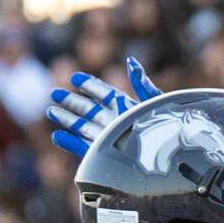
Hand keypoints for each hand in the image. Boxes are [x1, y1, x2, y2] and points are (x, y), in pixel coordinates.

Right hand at [45, 56, 162, 156]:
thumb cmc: (170, 130)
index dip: (91, 86)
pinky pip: (86, 149)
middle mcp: (118, 124)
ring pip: (85, 128)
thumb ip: (142, 84)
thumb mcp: (156, 104)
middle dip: (73, 102)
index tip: (75, 78)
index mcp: (130, 109)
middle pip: (92, 111)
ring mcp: (112, 140)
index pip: (107, 95)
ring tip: (51, 111)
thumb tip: (130, 61)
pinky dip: (70, 143)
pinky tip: (57, 135)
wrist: (172, 160)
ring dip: (68, 120)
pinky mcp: (107, 157)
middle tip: (55, 93)